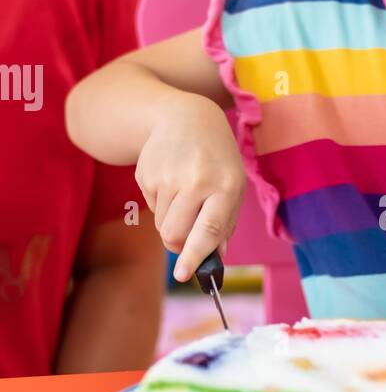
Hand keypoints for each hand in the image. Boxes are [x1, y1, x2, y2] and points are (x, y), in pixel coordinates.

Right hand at [134, 94, 245, 281]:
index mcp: (225, 185)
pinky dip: (161, 204)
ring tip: (184, 196)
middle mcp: (196, 181)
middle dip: (179, 245)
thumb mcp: (233, 185)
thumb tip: (215, 256)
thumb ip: (226, 223)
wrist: (183, 117)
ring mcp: (167, 177)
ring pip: (162, 225)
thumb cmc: (216, 159)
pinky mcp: (146, 174)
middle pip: (176, 234)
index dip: (196, 256)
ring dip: (172, 222)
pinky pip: (151, 208)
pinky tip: (171, 180)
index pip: (208, 229)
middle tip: (186, 239)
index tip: (184, 275)